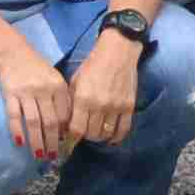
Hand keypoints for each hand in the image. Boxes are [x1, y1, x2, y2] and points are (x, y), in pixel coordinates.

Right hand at [0, 35, 78, 165]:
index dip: (65, 132)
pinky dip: (17, 130)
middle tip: (53, 157)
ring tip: (39, 156)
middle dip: (52, 142)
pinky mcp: (9, 94)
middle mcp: (43, 90)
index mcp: (58, 86)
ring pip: (33, 122)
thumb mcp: (56, 80)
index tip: (64, 145)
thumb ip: (62, 101)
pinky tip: (20, 143)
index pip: (64, 114)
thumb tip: (65, 130)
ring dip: (36, 141)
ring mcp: (26, 92)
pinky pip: (14, 116)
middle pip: (50, 122)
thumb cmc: (39, 70)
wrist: (14, 53)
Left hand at [64, 25, 144, 148]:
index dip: (71, 140)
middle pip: (91, 134)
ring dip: (99, 137)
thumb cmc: (92, 65)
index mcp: (83, 98)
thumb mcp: (75, 81)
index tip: (68, 143)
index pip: (76, 129)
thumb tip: (65, 124)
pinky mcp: (129, 107)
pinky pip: (123, 130)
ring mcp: (116, 107)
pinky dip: (116, 137)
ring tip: (96, 133)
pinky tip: (111, 138)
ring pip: (106, 134)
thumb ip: (71, 103)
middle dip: (85, 136)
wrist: (118, 51)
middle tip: (83, 132)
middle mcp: (99, 105)